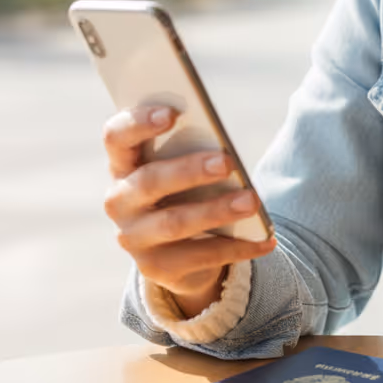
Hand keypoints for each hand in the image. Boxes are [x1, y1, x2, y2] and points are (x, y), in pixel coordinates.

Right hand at [102, 105, 276, 316]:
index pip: (117, 137)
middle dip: (190, 170)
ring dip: (216, 211)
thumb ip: (194, 147)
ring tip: (252, 201)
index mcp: (124, 164)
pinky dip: (238, 247)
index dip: (138, 123)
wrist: (179, 246)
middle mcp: (120, 201)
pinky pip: (200, 257)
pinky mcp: (156, 268)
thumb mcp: (185, 163)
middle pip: (149, 181)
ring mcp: (135, 238)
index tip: (172, 113)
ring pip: (175, 223)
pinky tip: (266, 240)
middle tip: (227, 162)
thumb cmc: (185, 185)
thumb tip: (224, 146)